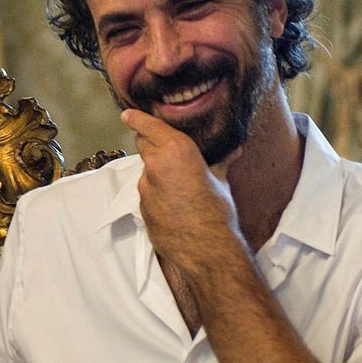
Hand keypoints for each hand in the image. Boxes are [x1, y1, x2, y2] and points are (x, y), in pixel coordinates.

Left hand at [121, 108, 241, 270]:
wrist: (206, 249)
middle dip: (149, 143)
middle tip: (163, 147)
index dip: (137, 118)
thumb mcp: (221, 181)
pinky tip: (173, 204)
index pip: (148, 126)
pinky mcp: (141, 208)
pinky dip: (156, 193)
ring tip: (178, 185)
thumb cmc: (217, 212)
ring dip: (156, 173)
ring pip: (146, 172)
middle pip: (142, 145)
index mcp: (175, 150)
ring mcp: (145, 188)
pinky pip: (147, 194)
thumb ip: (221, 162)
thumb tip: (234, 150)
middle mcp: (155, 165)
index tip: (128, 114)